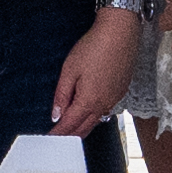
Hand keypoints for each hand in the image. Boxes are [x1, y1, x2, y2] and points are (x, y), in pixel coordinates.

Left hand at [56, 11, 144, 140]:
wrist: (120, 32)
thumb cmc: (94, 47)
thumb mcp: (70, 70)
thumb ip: (62, 95)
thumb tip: (56, 115)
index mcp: (89, 100)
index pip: (70, 125)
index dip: (58, 134)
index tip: (50, 139)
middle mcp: (104, 104)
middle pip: (84, 128)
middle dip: (70, 136)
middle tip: (58, 140)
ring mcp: (115, 98)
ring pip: (96, 120)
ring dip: (83, 127)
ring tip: (70, 130)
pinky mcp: (121, 91)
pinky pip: (106, 110)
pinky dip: (95, 116)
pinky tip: (89, 112)